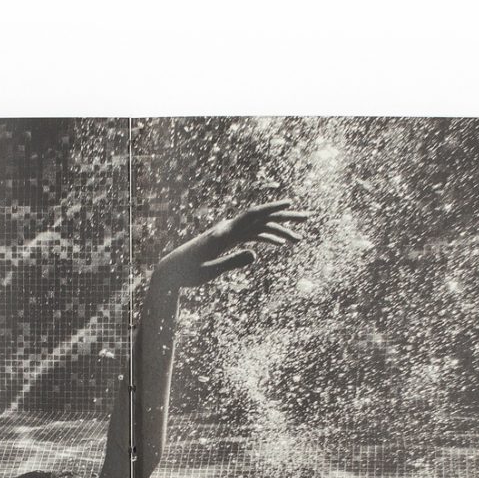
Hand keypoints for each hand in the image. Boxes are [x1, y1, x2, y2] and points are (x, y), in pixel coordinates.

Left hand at [157, 200, 310, 287]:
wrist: (171, 271)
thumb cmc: (188, 272)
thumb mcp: (210, 270)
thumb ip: (232, 261)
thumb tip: (257, 254)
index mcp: (225, 232)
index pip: (253, 215)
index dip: (272, 208)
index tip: (290, 205)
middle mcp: (228, 229)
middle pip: (261, 218)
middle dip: (285, 218)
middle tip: (307, 218)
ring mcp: (229, 235)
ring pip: (259, 228)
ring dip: (279, 231)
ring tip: (299, 239)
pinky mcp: (228, 242)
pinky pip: (252, 236)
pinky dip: (267, 238)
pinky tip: (279, 245)